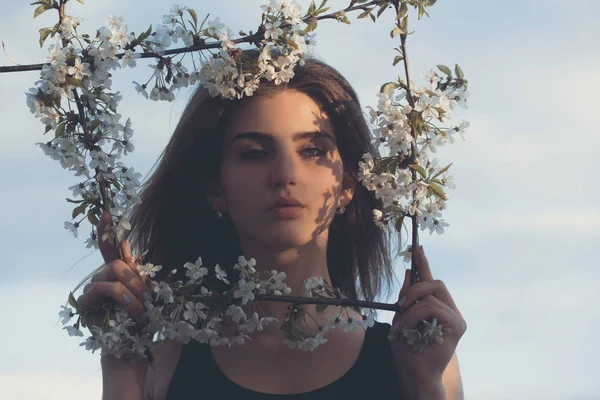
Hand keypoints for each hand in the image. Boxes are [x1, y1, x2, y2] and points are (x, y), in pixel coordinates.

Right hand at [77, 211, 151, 325]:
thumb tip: (142, 256)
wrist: (140, 359)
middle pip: (115, 260)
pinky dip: (121, 296)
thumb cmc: (150, 331)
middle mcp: (105, 281)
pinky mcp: (86, 305)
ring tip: (143, 308)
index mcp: (122, 278)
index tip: (108, 214)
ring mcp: (94, 292)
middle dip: (136, 276)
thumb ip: (150, 279)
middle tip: (150, 297)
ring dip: (132, 287)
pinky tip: (133, 311)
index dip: (109, 232)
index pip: (113, 251)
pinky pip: (101, 287)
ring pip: (111, 271)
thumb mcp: (157, 300)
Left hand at [389, 245, 466, 387]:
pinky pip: (433, 308)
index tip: (418, 247)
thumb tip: (411, 271)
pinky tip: (408, 329)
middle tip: (399, 305)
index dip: (425, 263)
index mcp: (437, 307)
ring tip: (400, 326)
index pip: (432, 280)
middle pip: (435, 282)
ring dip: (409, 309)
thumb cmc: (407, 349)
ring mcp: (456, 318)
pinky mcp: (457, 326)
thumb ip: (406, 297)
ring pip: (431, 296)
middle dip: (414, 289)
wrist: (412, 373)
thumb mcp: (400, 317)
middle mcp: (450, 310)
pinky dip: (415, 316)